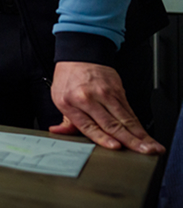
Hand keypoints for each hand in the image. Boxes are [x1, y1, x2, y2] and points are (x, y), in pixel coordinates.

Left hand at [49, 61, 163, 153]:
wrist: (80, 55)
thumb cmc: (68, 78)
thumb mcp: (59, 98)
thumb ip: (64, 120)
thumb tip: (58, 133)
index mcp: (70, 102)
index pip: (88, 125)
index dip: (103, 137)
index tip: (115, 146)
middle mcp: (88, 98)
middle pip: (111, 124)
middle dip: (129, 140)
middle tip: (142, 152)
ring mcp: (105, 94)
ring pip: (125, 119)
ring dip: (139, 135)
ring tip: (150, 147)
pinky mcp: (118, 91)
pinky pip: (129, 111)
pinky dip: (138, 125)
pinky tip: (145, 135)